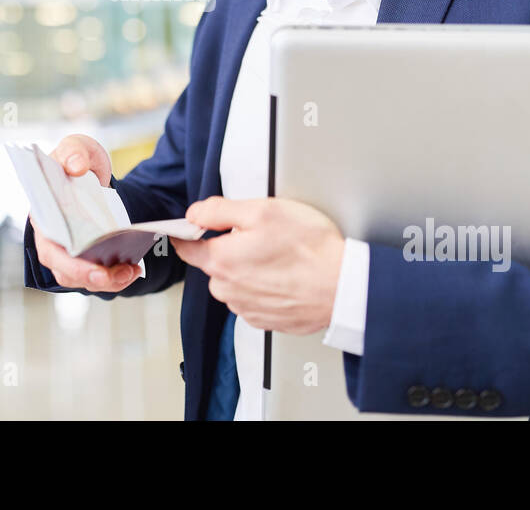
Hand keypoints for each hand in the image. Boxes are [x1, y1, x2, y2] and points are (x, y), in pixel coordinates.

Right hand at [29, 134, 142, 292]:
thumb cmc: (79, 163)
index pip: (45, 237)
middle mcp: (50, 237)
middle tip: (106, 275)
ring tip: (130, 272)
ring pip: (79, 278)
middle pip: (60, 266)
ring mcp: (66, 252)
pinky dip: (115, 277)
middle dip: (84, 273)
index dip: (59, 252)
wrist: (93, 177)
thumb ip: (74, 151)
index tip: (78, 254)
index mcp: (43, 212)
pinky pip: (96, 277)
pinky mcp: (84, 259)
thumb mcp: (78, 148)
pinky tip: (134, 270)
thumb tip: (75, 166)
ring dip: (104, 280)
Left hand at [171, 198, 343, 333]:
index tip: (194, 227)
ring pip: (235, 282)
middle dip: (230, 249)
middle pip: (214, 264)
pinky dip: (264, 287)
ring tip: (280, 257)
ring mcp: (246, 308)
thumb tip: (195, 213)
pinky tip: (286, 276)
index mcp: (222, 261)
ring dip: (249, 270)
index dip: (188, 232)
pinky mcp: (265, 320)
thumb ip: (219, 210)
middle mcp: (228, 290)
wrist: (343, 286)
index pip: (187, 247)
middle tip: (261, 236)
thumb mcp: (262, 210)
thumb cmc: (310, 249)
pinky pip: (253, 299)